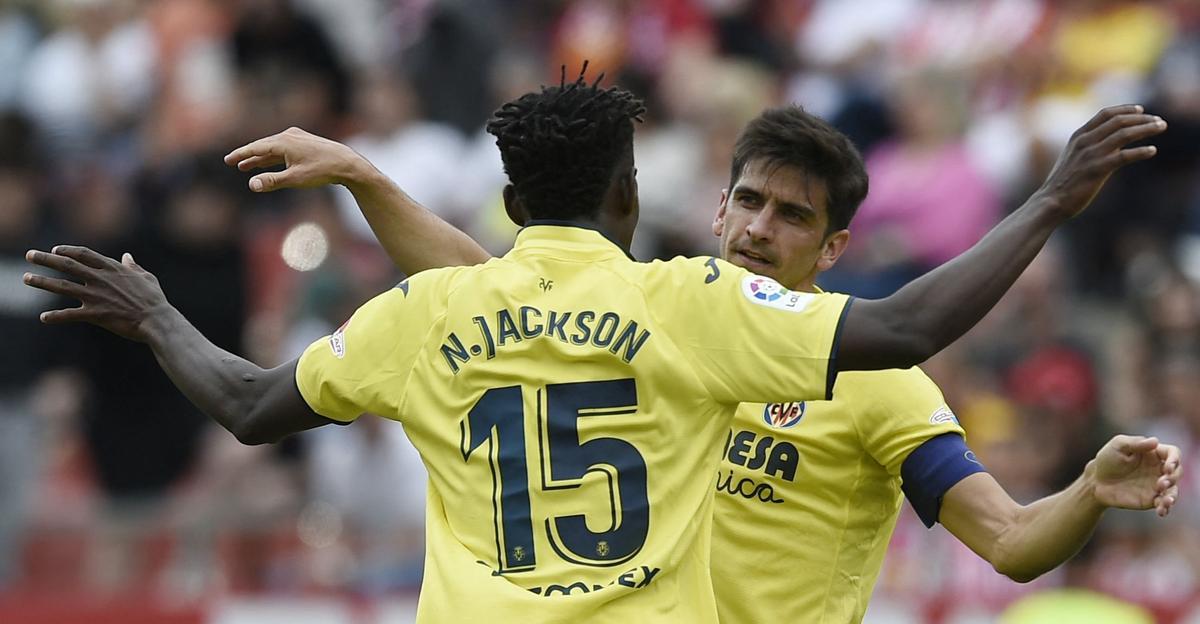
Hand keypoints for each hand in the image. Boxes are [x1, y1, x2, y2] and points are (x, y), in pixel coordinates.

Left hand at [23, 246, 169, 342]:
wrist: (156, 320)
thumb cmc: (155, 300)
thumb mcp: (147, 278)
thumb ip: (134, 267)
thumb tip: (127, 257)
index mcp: (113, 269)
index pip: (84, 254)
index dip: (68, 250)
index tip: (55, 250)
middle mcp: (100, 279)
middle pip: (67, 265)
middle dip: (46, 259)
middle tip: (29, 255)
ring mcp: (96, 296)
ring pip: (63, 286)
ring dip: (42, 282)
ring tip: (26, 278)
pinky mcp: (95, 314)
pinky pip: (70, 315)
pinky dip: (56, 317)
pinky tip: (44, 318)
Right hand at [224, 127, 373, 192]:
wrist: (347, 164)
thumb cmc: (322, 171)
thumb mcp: (295, 179)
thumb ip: (272, 181)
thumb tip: (252, 184)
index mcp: (283, 142)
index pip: (256, 148)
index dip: (241, 154)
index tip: (228, 160)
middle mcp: (289, 136)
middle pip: (263, 146)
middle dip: (249, 156)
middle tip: (234, 163)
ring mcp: (298, 138)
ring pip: (273, 148)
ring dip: (261, 158)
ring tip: (247, 166)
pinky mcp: (305, 143)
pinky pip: (283, 150)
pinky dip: (274, 157)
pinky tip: (269, 162)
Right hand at [1034, 104, 1165, 220]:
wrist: (1051, 201)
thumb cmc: (1064, 182)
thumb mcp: (1074, 157)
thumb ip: (1093, 147)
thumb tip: (1119, 143)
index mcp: (1078, 136)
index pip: (1105, 114)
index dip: (1125, 109)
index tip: (1141, 110)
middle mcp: (1085, 141)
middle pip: (1119, 121)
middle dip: (1142, 118)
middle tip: (1159, 121)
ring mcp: (1090, 155)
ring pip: (1124, 134)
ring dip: (1146, 129)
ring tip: (1161, 127)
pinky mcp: (1097, 170)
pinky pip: (1124, 156)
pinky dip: (1140, 152)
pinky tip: (1152, 151)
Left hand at [1090, 435, 1182, 516]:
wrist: (1096, 481)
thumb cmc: (1108, 459)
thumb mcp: (1118, 445)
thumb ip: (1135, 443)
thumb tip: (1155, 441)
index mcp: (1154, 453)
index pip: (1173, 453)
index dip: (1174, 459)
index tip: (1168, 467)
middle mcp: (1159, 469)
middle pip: (1177, 472)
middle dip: (1173, 478)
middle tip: (1161, 483)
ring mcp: (1156, 485)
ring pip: (1173, 490)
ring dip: (1173, 495)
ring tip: (1166, 501)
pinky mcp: (1151, 499)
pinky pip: (1164, 504)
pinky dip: (1165, 508)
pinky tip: (1161, 511)